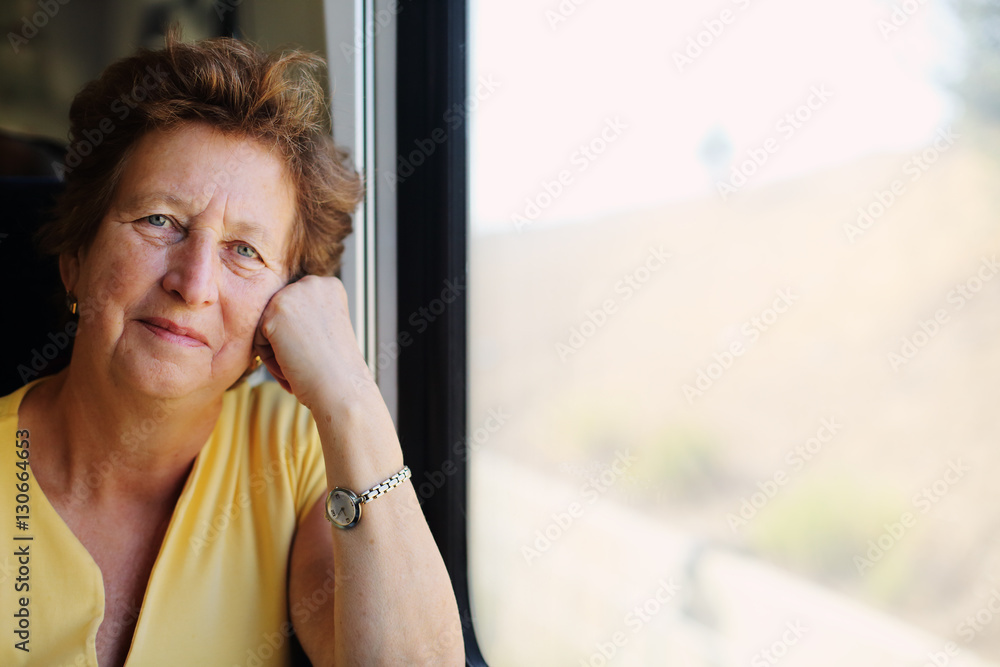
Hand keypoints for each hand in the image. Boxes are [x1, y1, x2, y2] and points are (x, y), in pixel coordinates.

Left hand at [252, 276, 375, 412]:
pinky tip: (292, 367)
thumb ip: (306, 315)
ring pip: (267, 326)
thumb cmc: (337, 369)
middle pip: (280, 314)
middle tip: (308, 363)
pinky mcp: (274, 314)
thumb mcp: (327, 328)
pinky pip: (258, 340)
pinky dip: (270, 360)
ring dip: (278, 351)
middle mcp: (312, 284)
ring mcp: (292, 295)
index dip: (302, 336)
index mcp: (329, 286)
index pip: (296, 307)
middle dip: (288, 342)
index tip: (315, 352)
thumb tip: (280, 319)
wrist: (342, 388)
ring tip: (301, 366)